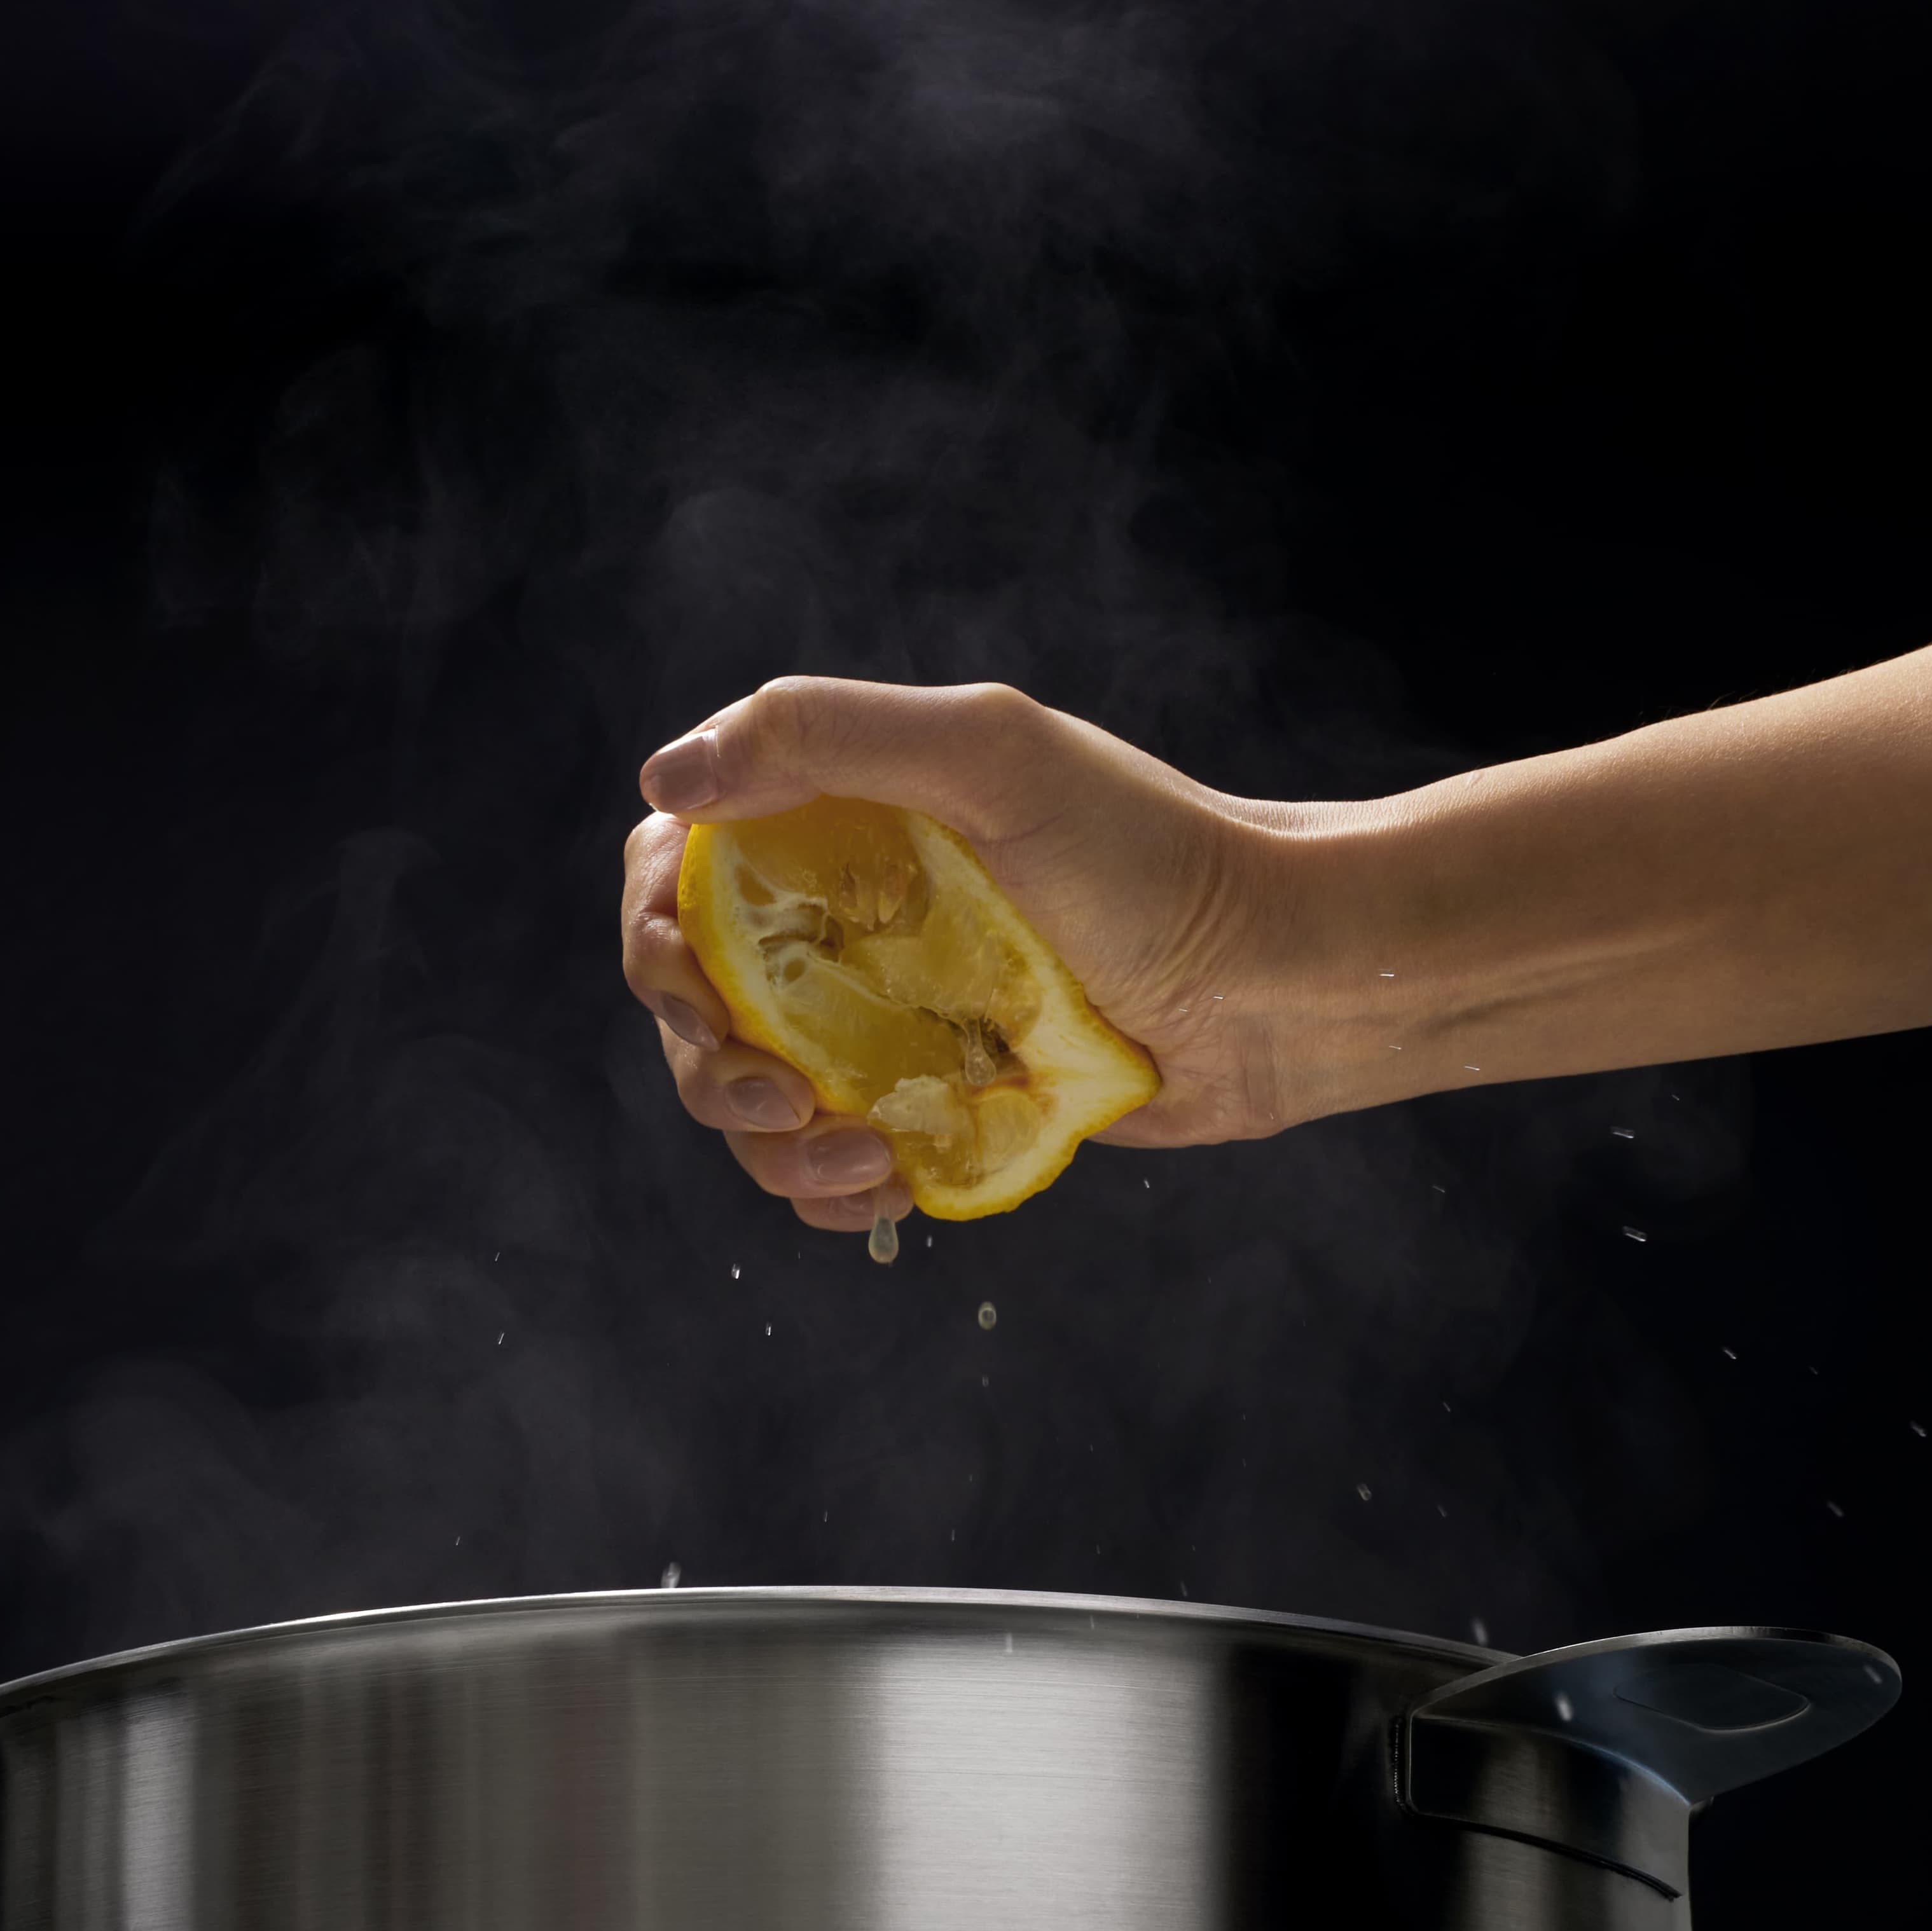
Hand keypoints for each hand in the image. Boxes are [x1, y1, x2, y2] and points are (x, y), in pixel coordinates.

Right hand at [619, 676, 1324, 1233]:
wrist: (1276, 981)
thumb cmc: (1152, 855)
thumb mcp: (992, 754)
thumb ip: (827, 738)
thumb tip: (666, 777)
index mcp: (840, 823)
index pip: (680, 868)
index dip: (655, 925)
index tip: (690, 973)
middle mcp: (847, 923)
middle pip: (695, 999)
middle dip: (707, 1058)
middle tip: (774, 1094)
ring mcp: (885, 1022)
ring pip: (750, 1099)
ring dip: (767, 1146)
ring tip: (853, 1157)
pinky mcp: (931, 1109)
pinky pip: (827, 1167)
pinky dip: (826, 1192)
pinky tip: (880, 1185)